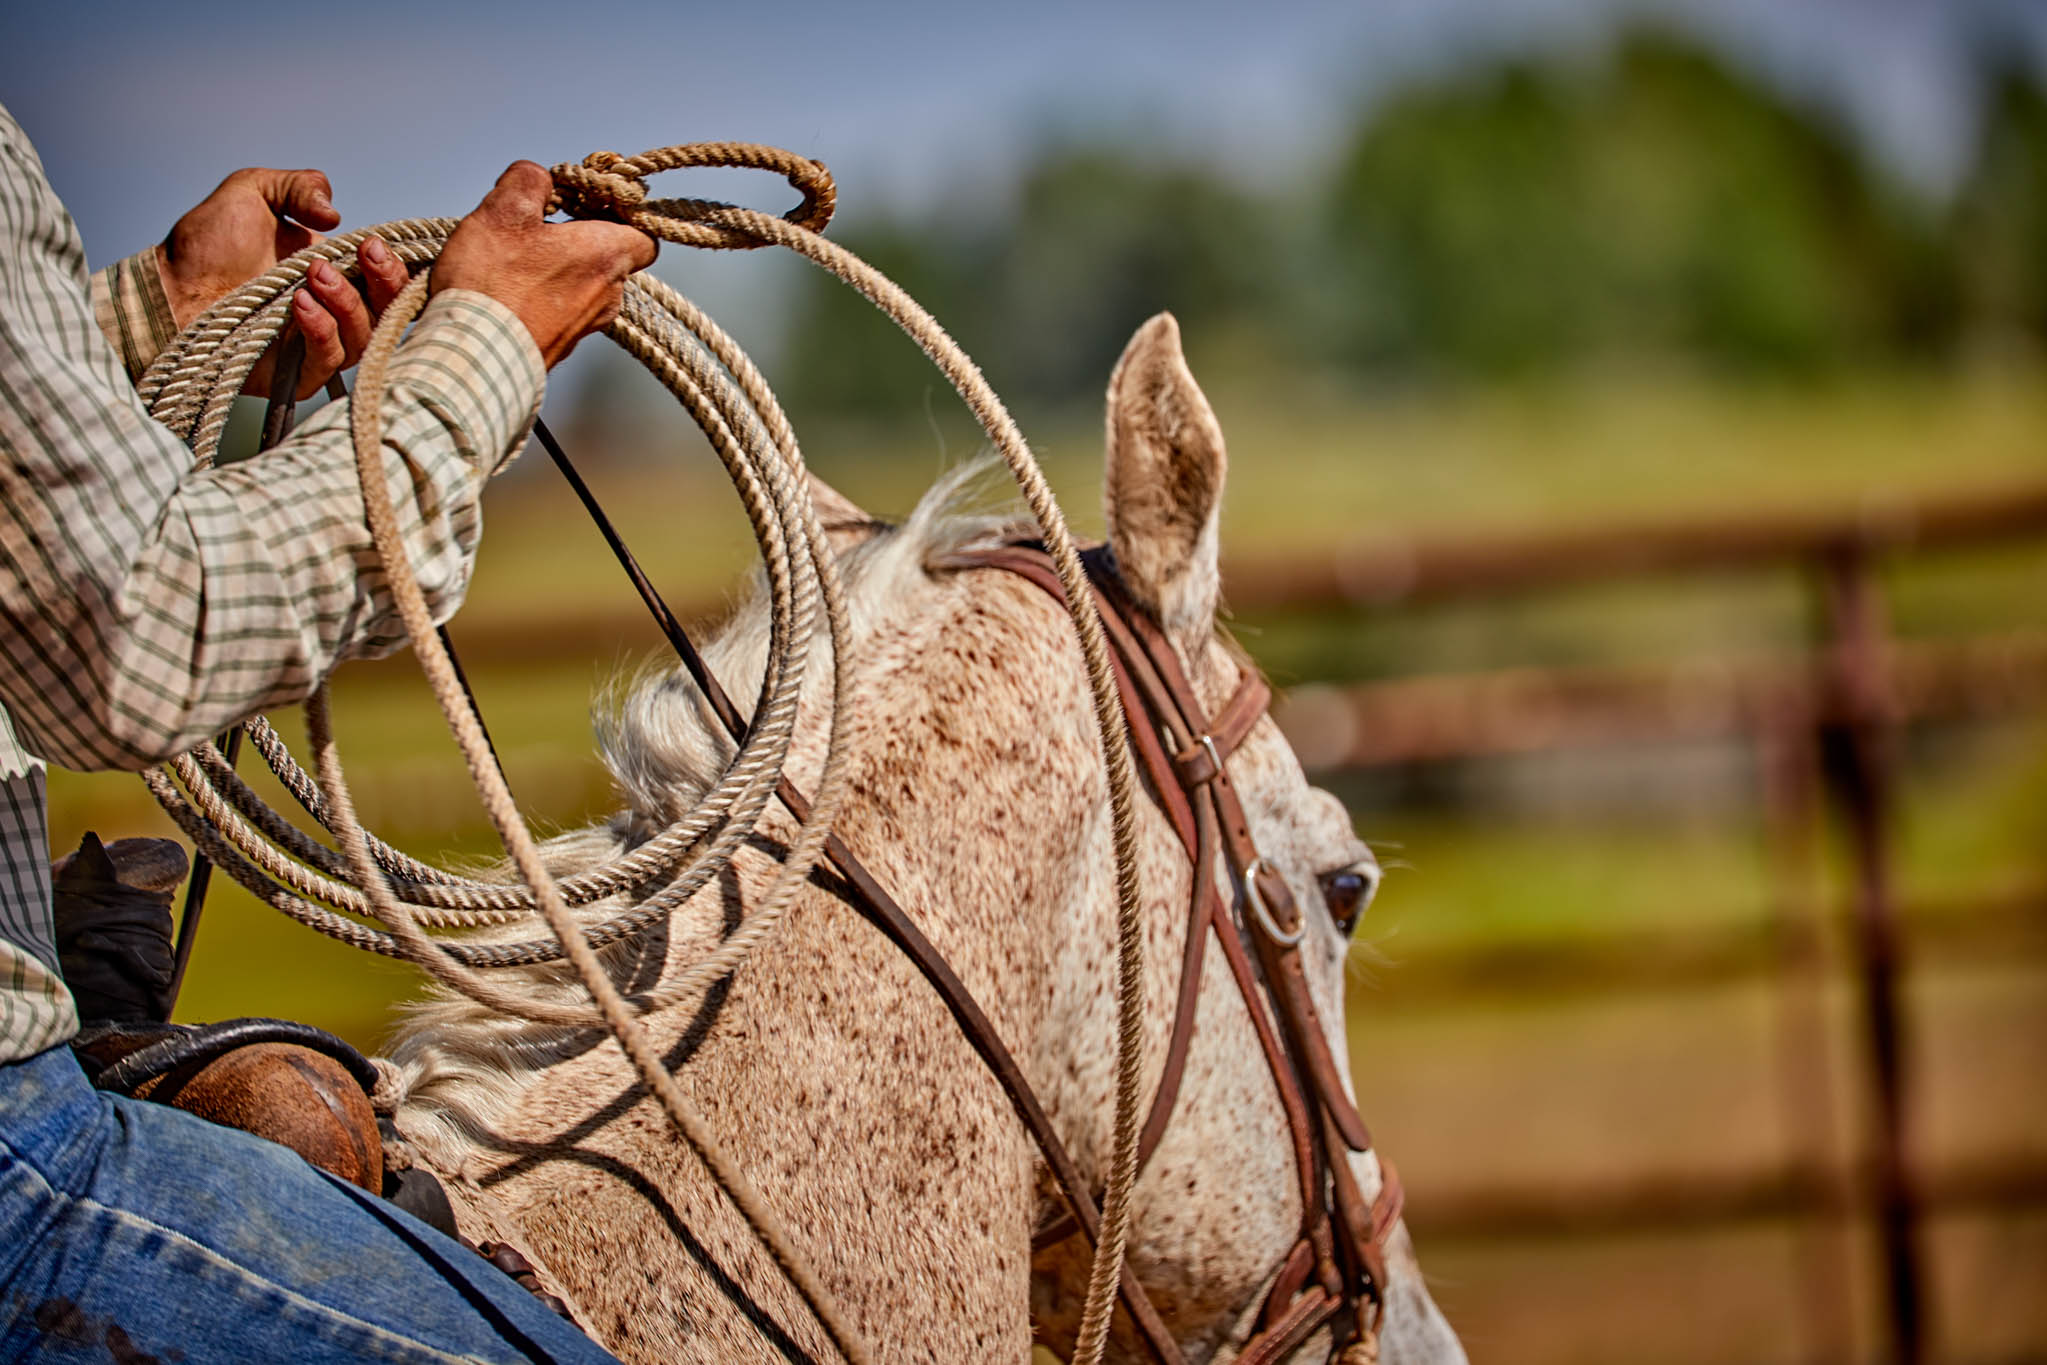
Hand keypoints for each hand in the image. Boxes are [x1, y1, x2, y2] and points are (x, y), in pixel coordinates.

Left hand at [156, 168, 409, 398]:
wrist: (167, 289)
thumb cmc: (205, 246)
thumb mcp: (252, 192)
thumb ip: (298, 187)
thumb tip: (334, 214)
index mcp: (335, 274)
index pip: (387, 280)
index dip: (394, 266)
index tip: (373, 245)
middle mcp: (335, 312)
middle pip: (390, 312)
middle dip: (385, 282)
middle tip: (364, 255)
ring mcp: (318, 346)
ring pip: (364, 337)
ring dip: (348, 303)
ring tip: (314, 275)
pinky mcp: (297, 375)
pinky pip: (328, 361)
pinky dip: (321, 331)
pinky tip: (300, 304)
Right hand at [432, 162, 655, 367]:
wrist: (475, 358)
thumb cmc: (494, 285)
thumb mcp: (505, 210)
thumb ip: (529, 181)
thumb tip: (538, 178)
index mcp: (607, 257)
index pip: (645, 234)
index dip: (623, 213)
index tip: (591, 201)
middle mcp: (607, 295)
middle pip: (610, 257)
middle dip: (579, 238)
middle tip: (540, 225)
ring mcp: (585, 326)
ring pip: (583, 285)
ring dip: (557, 268)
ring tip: (514, 259)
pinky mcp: (560, 347)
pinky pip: (561, 312)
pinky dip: (542, 297)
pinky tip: (507, 291)